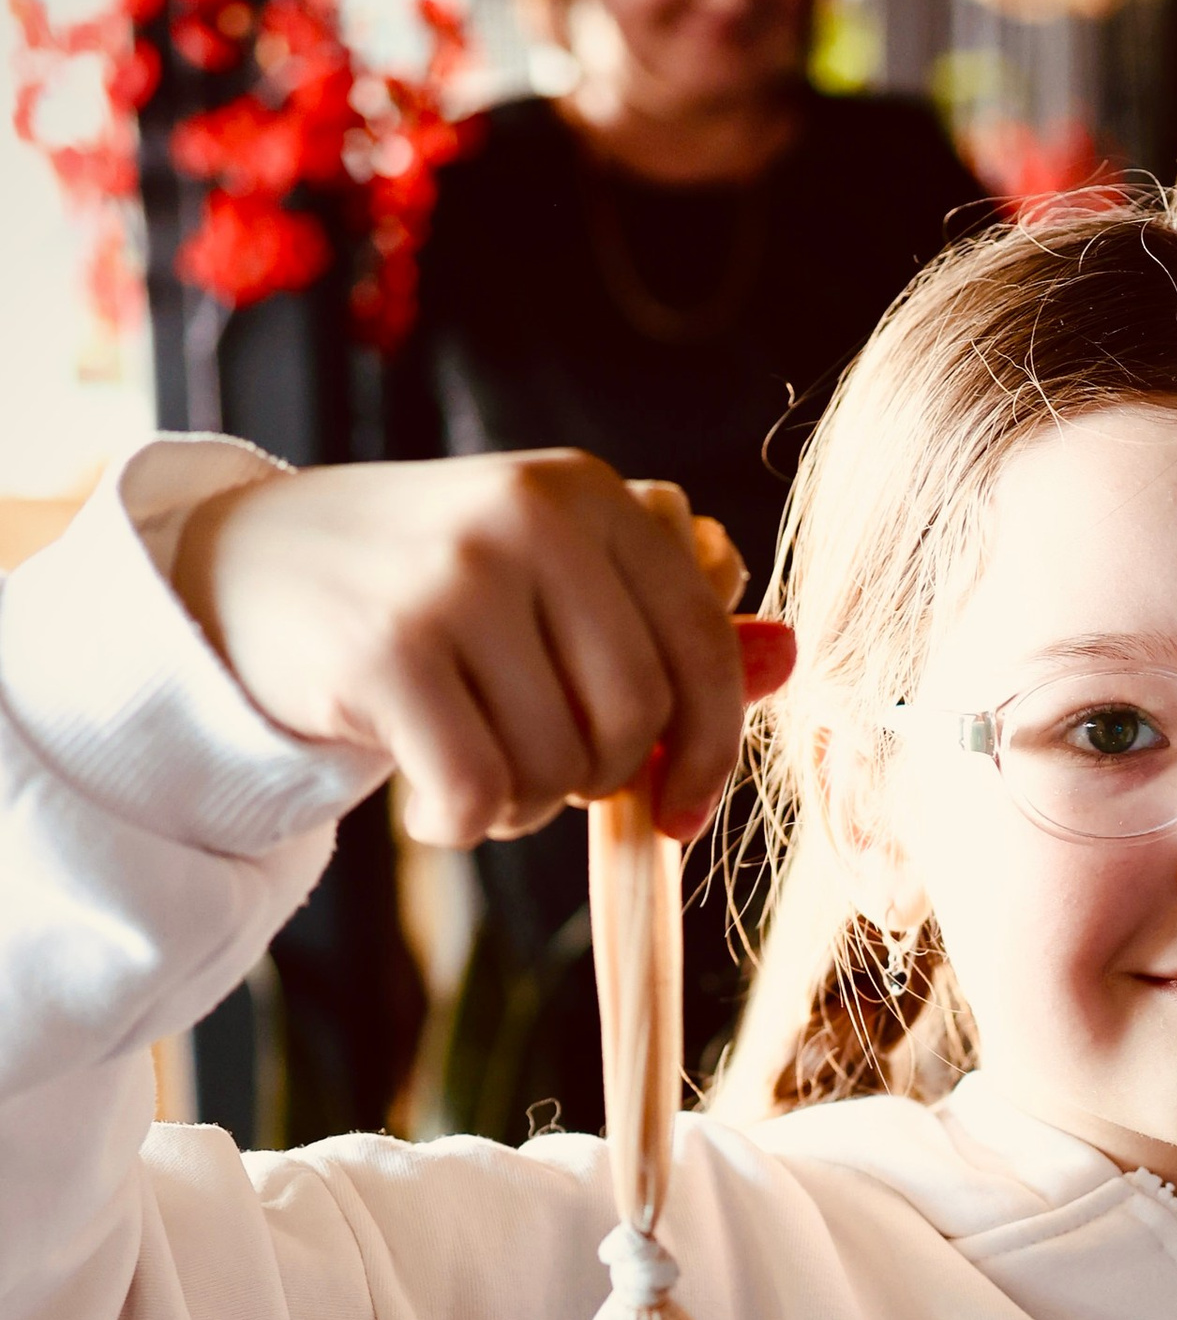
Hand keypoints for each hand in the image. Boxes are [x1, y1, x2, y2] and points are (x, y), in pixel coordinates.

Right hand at [173, 450, 795, 848]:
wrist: (242, 572)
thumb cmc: (424, 588)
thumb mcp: (549, 575)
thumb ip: (666, 618)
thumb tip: (790, 659)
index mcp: (587, 495)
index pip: (703, 647)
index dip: (708, 749)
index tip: (678, 806)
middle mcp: (526, 519)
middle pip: (636, 718)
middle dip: (599, 777)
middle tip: (540, 771)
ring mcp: (455, 582)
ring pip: (557, 767)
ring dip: (522, 805)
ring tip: (470, 764)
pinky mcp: (388, 653)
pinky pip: (478, 794)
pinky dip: (462, 824)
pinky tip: (431, 801)